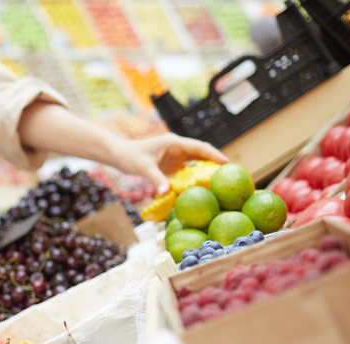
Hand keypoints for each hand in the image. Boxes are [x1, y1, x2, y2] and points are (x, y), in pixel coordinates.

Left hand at [114, 134, 228, 194]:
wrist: (119, 154)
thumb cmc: (130, 156)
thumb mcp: (143, 167)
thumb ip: (156, 179)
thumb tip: (165, 194)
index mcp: (174, 142)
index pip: (198, 147)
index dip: (213, 154)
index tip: (226, 162)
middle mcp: (177, 147)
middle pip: (202, 152)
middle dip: (215, 161)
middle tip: (230, 173)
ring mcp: (176, 155)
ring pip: (197, 160)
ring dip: (208, 169)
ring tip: (222, 180)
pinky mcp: (172, 164)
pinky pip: (189, 169)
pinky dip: (197, 175)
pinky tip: (204, 186)